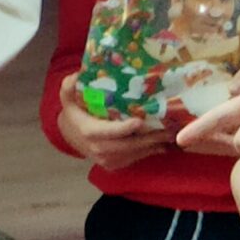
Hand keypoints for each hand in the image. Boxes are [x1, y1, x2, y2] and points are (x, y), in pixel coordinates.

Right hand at [54, 74, 170, 170]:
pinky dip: (149, 152)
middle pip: (127, 145)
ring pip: (133, 154)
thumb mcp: (67, 97)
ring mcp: (107, 159)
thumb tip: (77, 75)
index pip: (108, 132)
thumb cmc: (74, 114)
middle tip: (167, 129)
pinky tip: (164, 144)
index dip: (124, 128)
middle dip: (148, 138)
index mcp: (89, 132)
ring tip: (171, 135)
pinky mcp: (114, 165)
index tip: (140, 121)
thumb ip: (69, 86)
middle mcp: (98, 149)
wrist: (71, 137)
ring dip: (153, 146)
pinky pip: (134, 159)